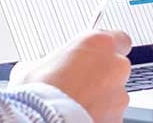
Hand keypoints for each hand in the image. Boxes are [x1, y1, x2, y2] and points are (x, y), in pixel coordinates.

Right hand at [9, 31, 132, 121]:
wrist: (46, 121)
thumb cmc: (41, 92)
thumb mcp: (32, 66)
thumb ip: (46, 62)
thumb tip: (36, 69)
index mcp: (99, 44)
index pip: (118, 38)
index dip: (104, 49)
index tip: (91, 54)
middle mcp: (115, 67)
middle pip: (115, 68)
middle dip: (100, 75)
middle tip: (77, 83)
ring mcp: (120, 95)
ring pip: (114, 94)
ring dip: (99, 97)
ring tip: (74, 104)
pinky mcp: (118, 118)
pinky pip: (110, 114)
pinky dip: (99, 115)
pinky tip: (79, 116)